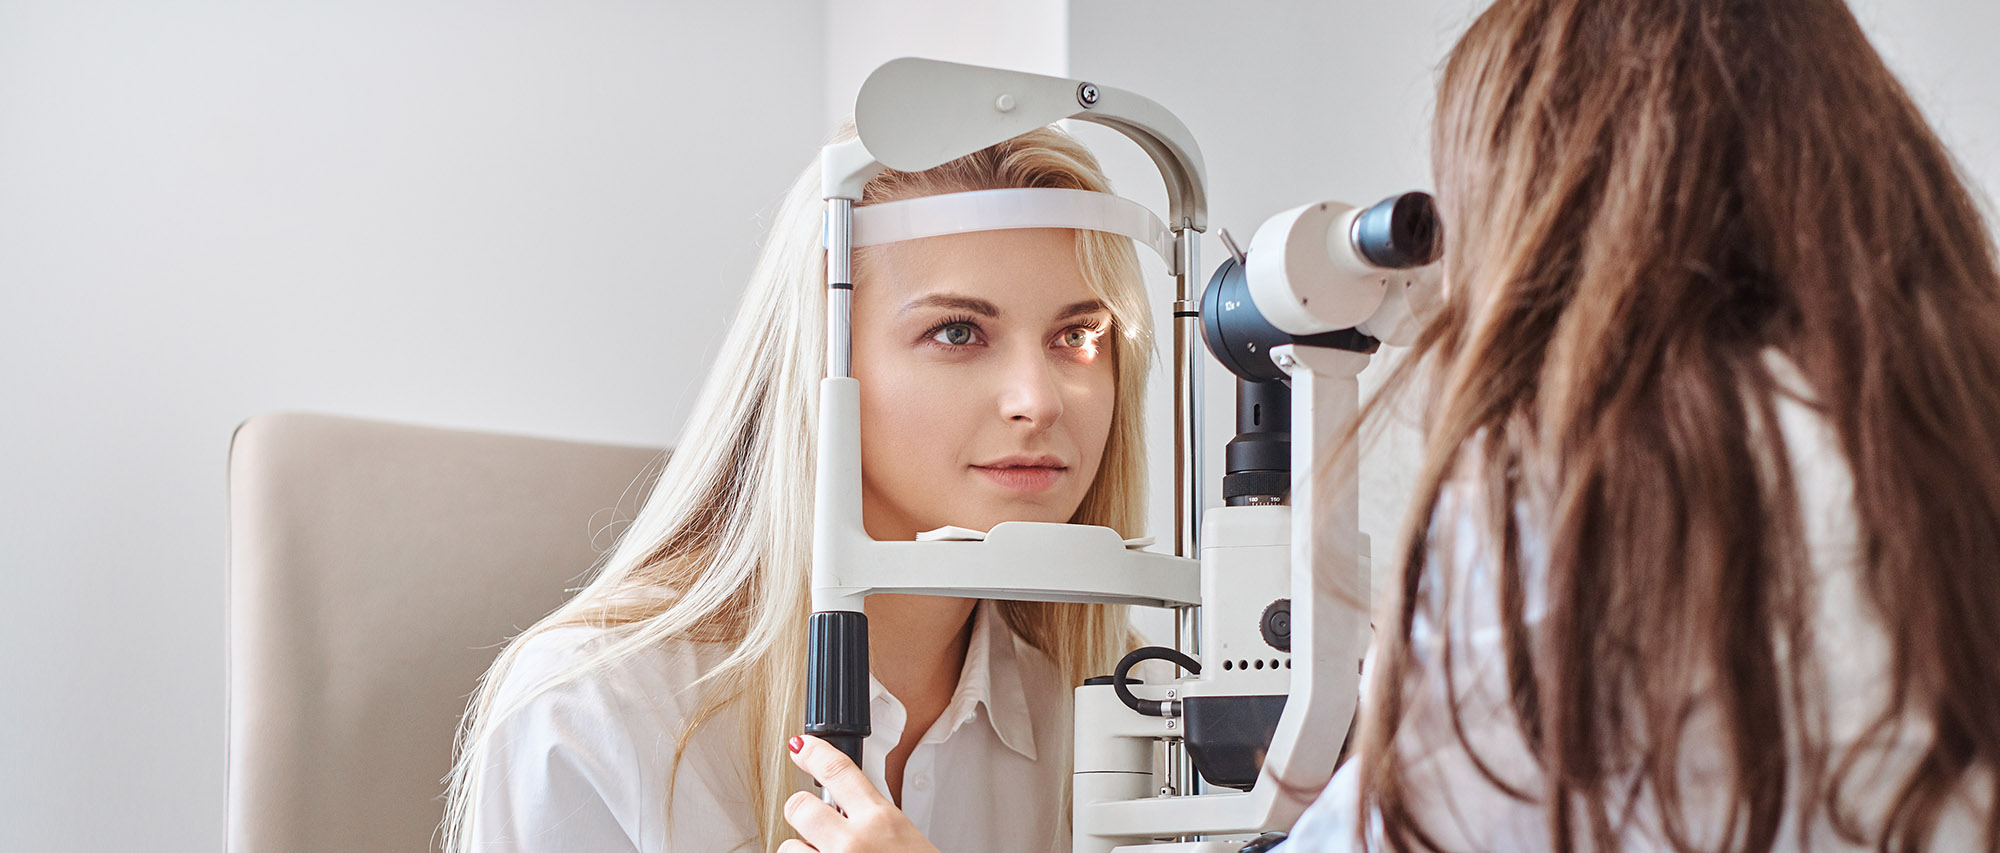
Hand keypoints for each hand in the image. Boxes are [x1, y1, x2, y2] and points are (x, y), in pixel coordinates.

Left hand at [781, 735, 940, 852]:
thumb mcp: (906, 839)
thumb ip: (874, 821)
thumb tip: (843, 808)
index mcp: (882, 822)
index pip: (838, 770)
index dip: (814, 753)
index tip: (801, 748)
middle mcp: (854, 843)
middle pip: (799, 807)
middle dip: (804, 814)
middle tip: (816, 825)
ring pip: (789, 848)